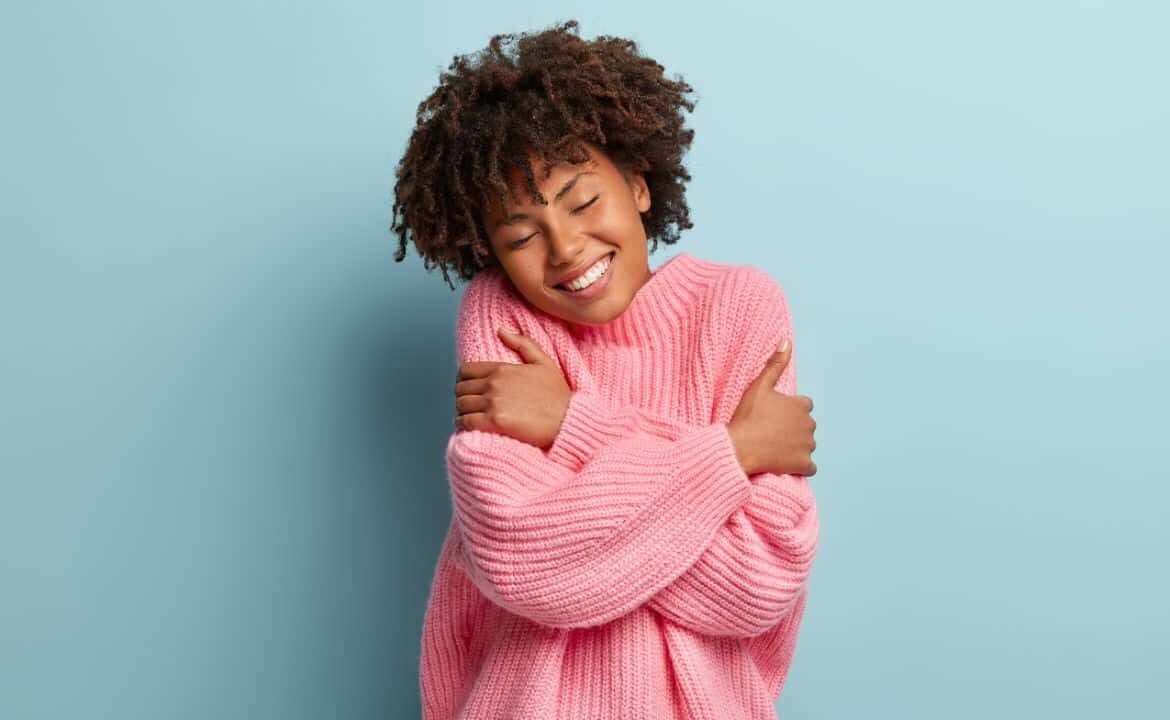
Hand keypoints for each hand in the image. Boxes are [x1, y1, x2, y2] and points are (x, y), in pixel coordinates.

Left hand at [453, 327, 572, 448]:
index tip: (470, 390)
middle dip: (463, 397)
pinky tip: (472, 428)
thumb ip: (522, 343)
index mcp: (502, 369)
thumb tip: (501, 330)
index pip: (466, 370)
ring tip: (472, 417)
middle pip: (460, 389)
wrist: (568, 421)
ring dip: (463, 412)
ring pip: (461, 405)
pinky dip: (464, 425)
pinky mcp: (494, 422)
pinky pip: (466, 421)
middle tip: (471, 406)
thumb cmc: (558, 395)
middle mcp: (494, 383)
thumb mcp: (544, 363)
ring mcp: (493, 402)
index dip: (464, 381)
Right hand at [727, 340, 817, 476]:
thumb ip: (775, 364)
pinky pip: (809, 467)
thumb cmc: (747, 416)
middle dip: (794, 430)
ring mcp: (808, 446)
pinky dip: (800, 466)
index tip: (774, 416)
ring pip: (807, 446)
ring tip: (774, 448)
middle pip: (806, 426)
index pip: (804, 406)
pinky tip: (785, 464)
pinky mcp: (805, 464)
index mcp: (801, 406)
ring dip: (796, 448)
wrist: (740, 447)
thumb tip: (787, 341)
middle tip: (771, 433)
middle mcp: (809, 425)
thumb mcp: (759, 386)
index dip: (790, 411)